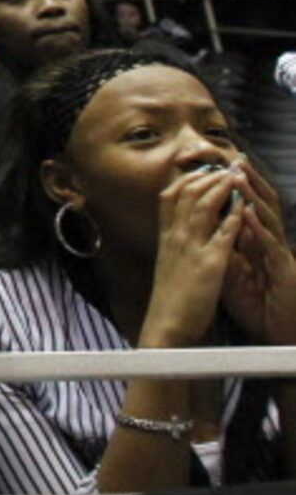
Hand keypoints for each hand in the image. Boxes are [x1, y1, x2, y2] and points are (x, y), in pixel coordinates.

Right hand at [141, 166, 244, 348]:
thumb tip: (181, 229)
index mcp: (165, 237)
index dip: (187, 179)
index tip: (202, 169)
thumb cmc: (170, 297)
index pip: (170, 196)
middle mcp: (175, 237)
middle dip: (206, 177)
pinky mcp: (209, 264)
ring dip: (220, 188)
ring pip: (203, 207)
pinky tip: (243, 206)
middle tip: (223, 165)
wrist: (167, 324)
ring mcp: (191, 248)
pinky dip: (233, 217)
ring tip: (235, 175)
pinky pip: (222, 234)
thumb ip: (176, 243)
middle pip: (186, 195)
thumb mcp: (169, 263)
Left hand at [220, 159, 295, 346]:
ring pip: (269, 220)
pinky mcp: (286, 272)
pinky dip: (260, 229)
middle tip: (234, 159)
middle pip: (262, 207)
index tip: (218, 167)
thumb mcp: (234, 273)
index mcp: (258, 244)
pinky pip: (272, 246)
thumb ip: (225, 250)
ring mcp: (281, 256)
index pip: (247, 209)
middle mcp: (271, 245)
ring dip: (254, 197)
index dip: (236, 190)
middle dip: (249, 182)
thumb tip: (207, 229)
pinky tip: (250, 214)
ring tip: (239, 176)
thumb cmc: (259, 306)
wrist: (278, 335)